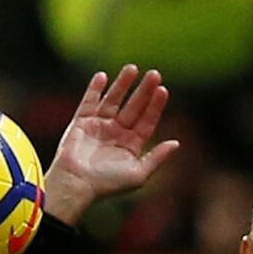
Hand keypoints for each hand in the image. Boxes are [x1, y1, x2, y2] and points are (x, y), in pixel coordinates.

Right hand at [44, 65, 180, 225]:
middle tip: (154, 74)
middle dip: (143, 91)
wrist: (76, 185)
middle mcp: (116, 133)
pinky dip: (94, 89)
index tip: (163, 90)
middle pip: (133, 107)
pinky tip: (103, 76)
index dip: (155, 106)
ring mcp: (98, 126)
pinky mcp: (81, 123)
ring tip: (132, 68)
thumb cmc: (107, 184)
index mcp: (131, 145)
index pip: (147, 121)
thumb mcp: (138, 174)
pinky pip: (89, 102)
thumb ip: (157, 158)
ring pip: (113, 100)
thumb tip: (177, 143)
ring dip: (122, 84)